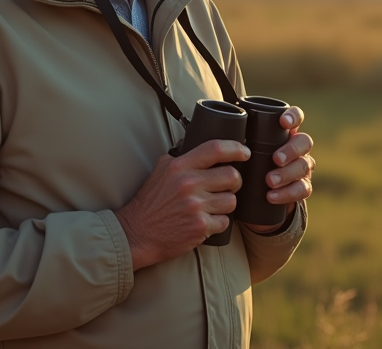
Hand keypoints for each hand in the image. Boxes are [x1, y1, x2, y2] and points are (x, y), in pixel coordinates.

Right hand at [115, 139, 249, 270]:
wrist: (137, 232)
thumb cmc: (151, 203)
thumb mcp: (161, 171)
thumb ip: (181, 158)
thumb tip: (204, 150)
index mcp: (179, 166)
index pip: (215, 149)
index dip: (236, 148)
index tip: (244, 152)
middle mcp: (189, 184)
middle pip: (232, 176)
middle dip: (235, 182)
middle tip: (228, 186)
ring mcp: (196, 206)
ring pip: (232, 200)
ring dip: (226, 204)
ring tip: (213, 206)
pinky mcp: (200, 226)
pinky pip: (225, 222)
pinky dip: (219, 223)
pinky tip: (206, 221)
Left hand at [243, 105, 314, 233]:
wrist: (253, 195)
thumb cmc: (243, 162)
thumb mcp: (240, 148)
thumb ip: (233, 135)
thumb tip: (211, 122)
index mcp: (284, 132)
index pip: (296, 117)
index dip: (293, 117)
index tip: (282, 122)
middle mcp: (297, 147)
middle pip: (304, 142)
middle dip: (291, 150)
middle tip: (275, 159)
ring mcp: (302, 166)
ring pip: (305, 166)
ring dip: (288, 174)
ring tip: (269, 181)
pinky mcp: (301, 187)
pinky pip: (303, 189)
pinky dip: (288, 193)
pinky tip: (272, 196)